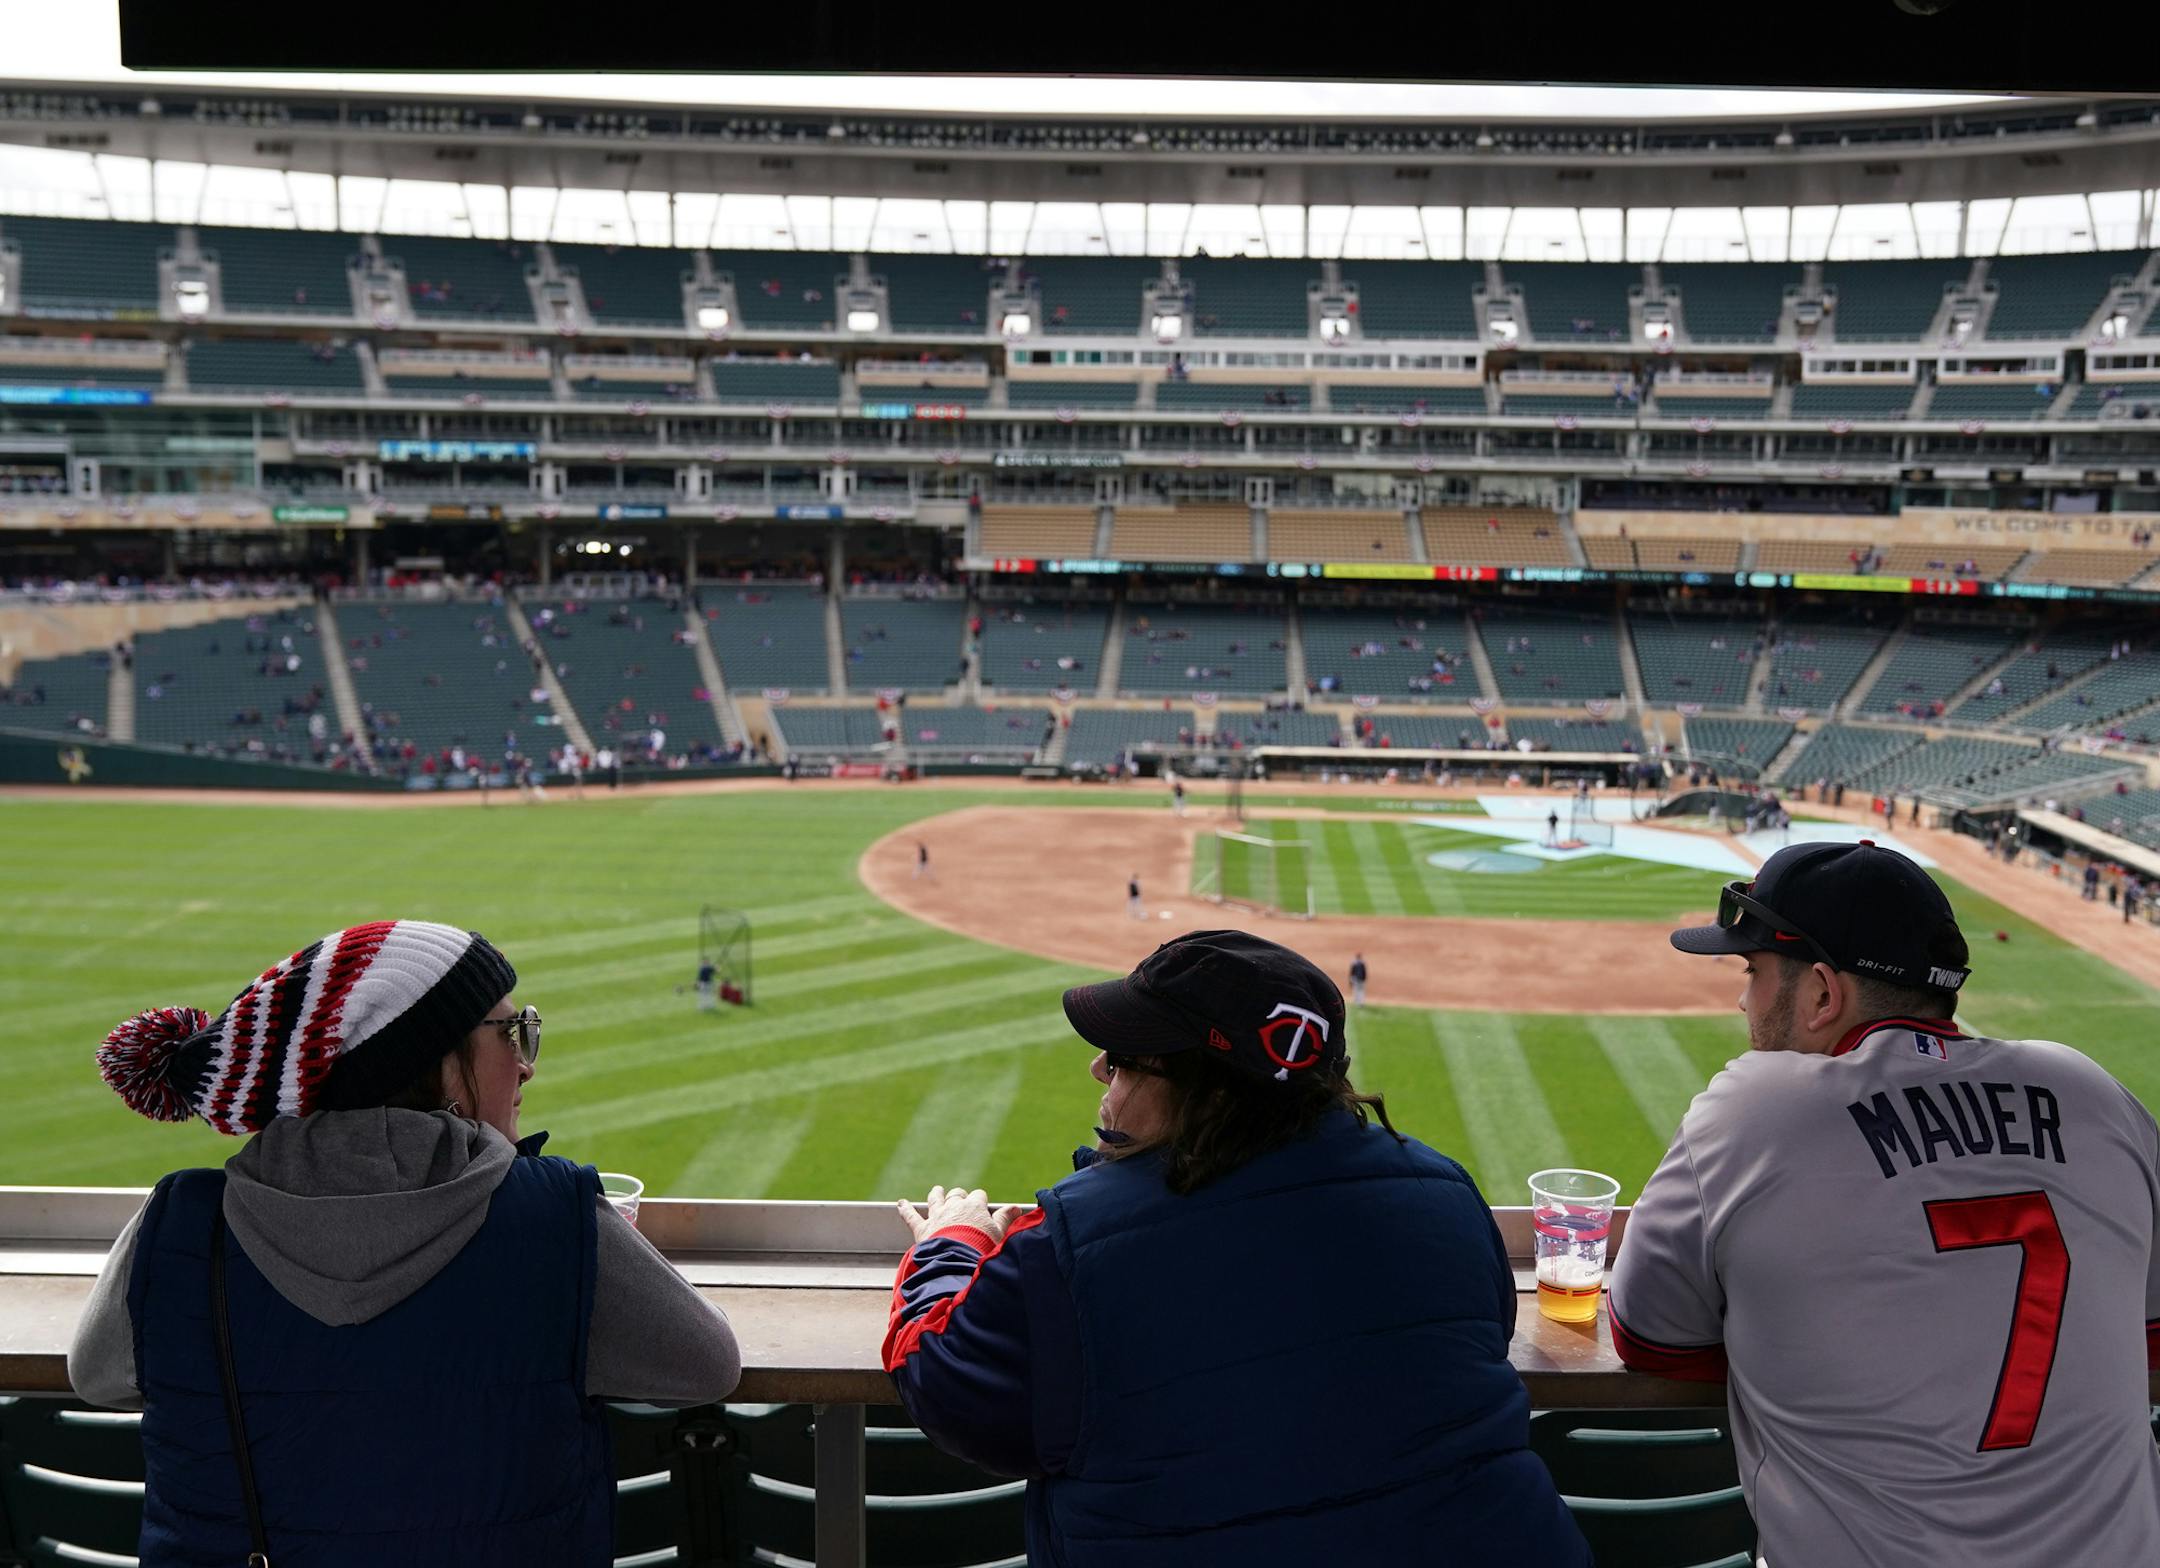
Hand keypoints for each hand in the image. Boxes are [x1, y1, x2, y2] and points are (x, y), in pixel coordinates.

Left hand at [896, 1185, 1023, 1248]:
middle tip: (960, 1200)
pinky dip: (905, 1209)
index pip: (978, 1196)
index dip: (980, 1201)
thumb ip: (1005, 1219)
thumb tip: (1015, 1208)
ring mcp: (937, 1216)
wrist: (958, 1260)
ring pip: (935, 1198)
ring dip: (936, 1194)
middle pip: (957, 1194)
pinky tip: (900, 1203)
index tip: (982, 1208)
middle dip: (959, 1196)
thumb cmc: (982, 1249)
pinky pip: (911, 1216)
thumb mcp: (999, 1234)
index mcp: (974, 1206)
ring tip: (937, 1190)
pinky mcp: (922, 1228)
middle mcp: (954, 1206)